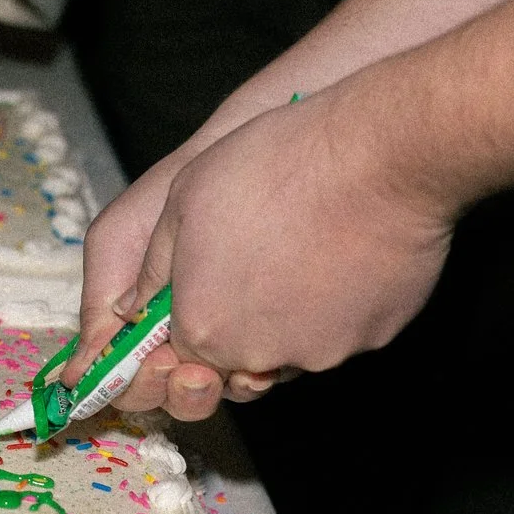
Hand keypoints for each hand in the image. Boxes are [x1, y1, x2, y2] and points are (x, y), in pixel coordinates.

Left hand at [121, 86, 453, 414]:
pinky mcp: (372, 338)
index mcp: (203, 326)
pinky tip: (340, 252)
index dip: (185, 324)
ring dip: (288, 313)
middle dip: (237, 320)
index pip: (179, 355)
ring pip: (292, 346)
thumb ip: (154, 269)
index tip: (200, 296)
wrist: (378, 155)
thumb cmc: (277, 167)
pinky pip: (344, 330)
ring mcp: (320, 351)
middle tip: (255, 261)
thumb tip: (134, 307)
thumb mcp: (183, 201)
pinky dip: (338, 304)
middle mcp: (257, 353)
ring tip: (299, 245)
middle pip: (236, 358)